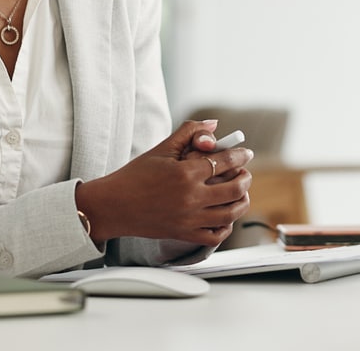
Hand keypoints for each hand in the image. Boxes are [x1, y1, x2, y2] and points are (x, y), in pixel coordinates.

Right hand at [75, 120, 252, 246]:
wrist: (113, 206)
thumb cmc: (135, 175)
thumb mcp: (162, 149)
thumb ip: (189, 132)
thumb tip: (214, 124)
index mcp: (186, 173)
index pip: (226, 161)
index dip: (240, 156)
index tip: (245, 153)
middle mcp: (191, 197)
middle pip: (236, 188)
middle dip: (245, 178)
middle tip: (245, 173)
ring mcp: (189, 219)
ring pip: (231, 213)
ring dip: (242, 201)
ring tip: (241, 193)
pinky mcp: (184, 234)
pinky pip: (216, 235)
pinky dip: (226, 226)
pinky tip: (225, 215)